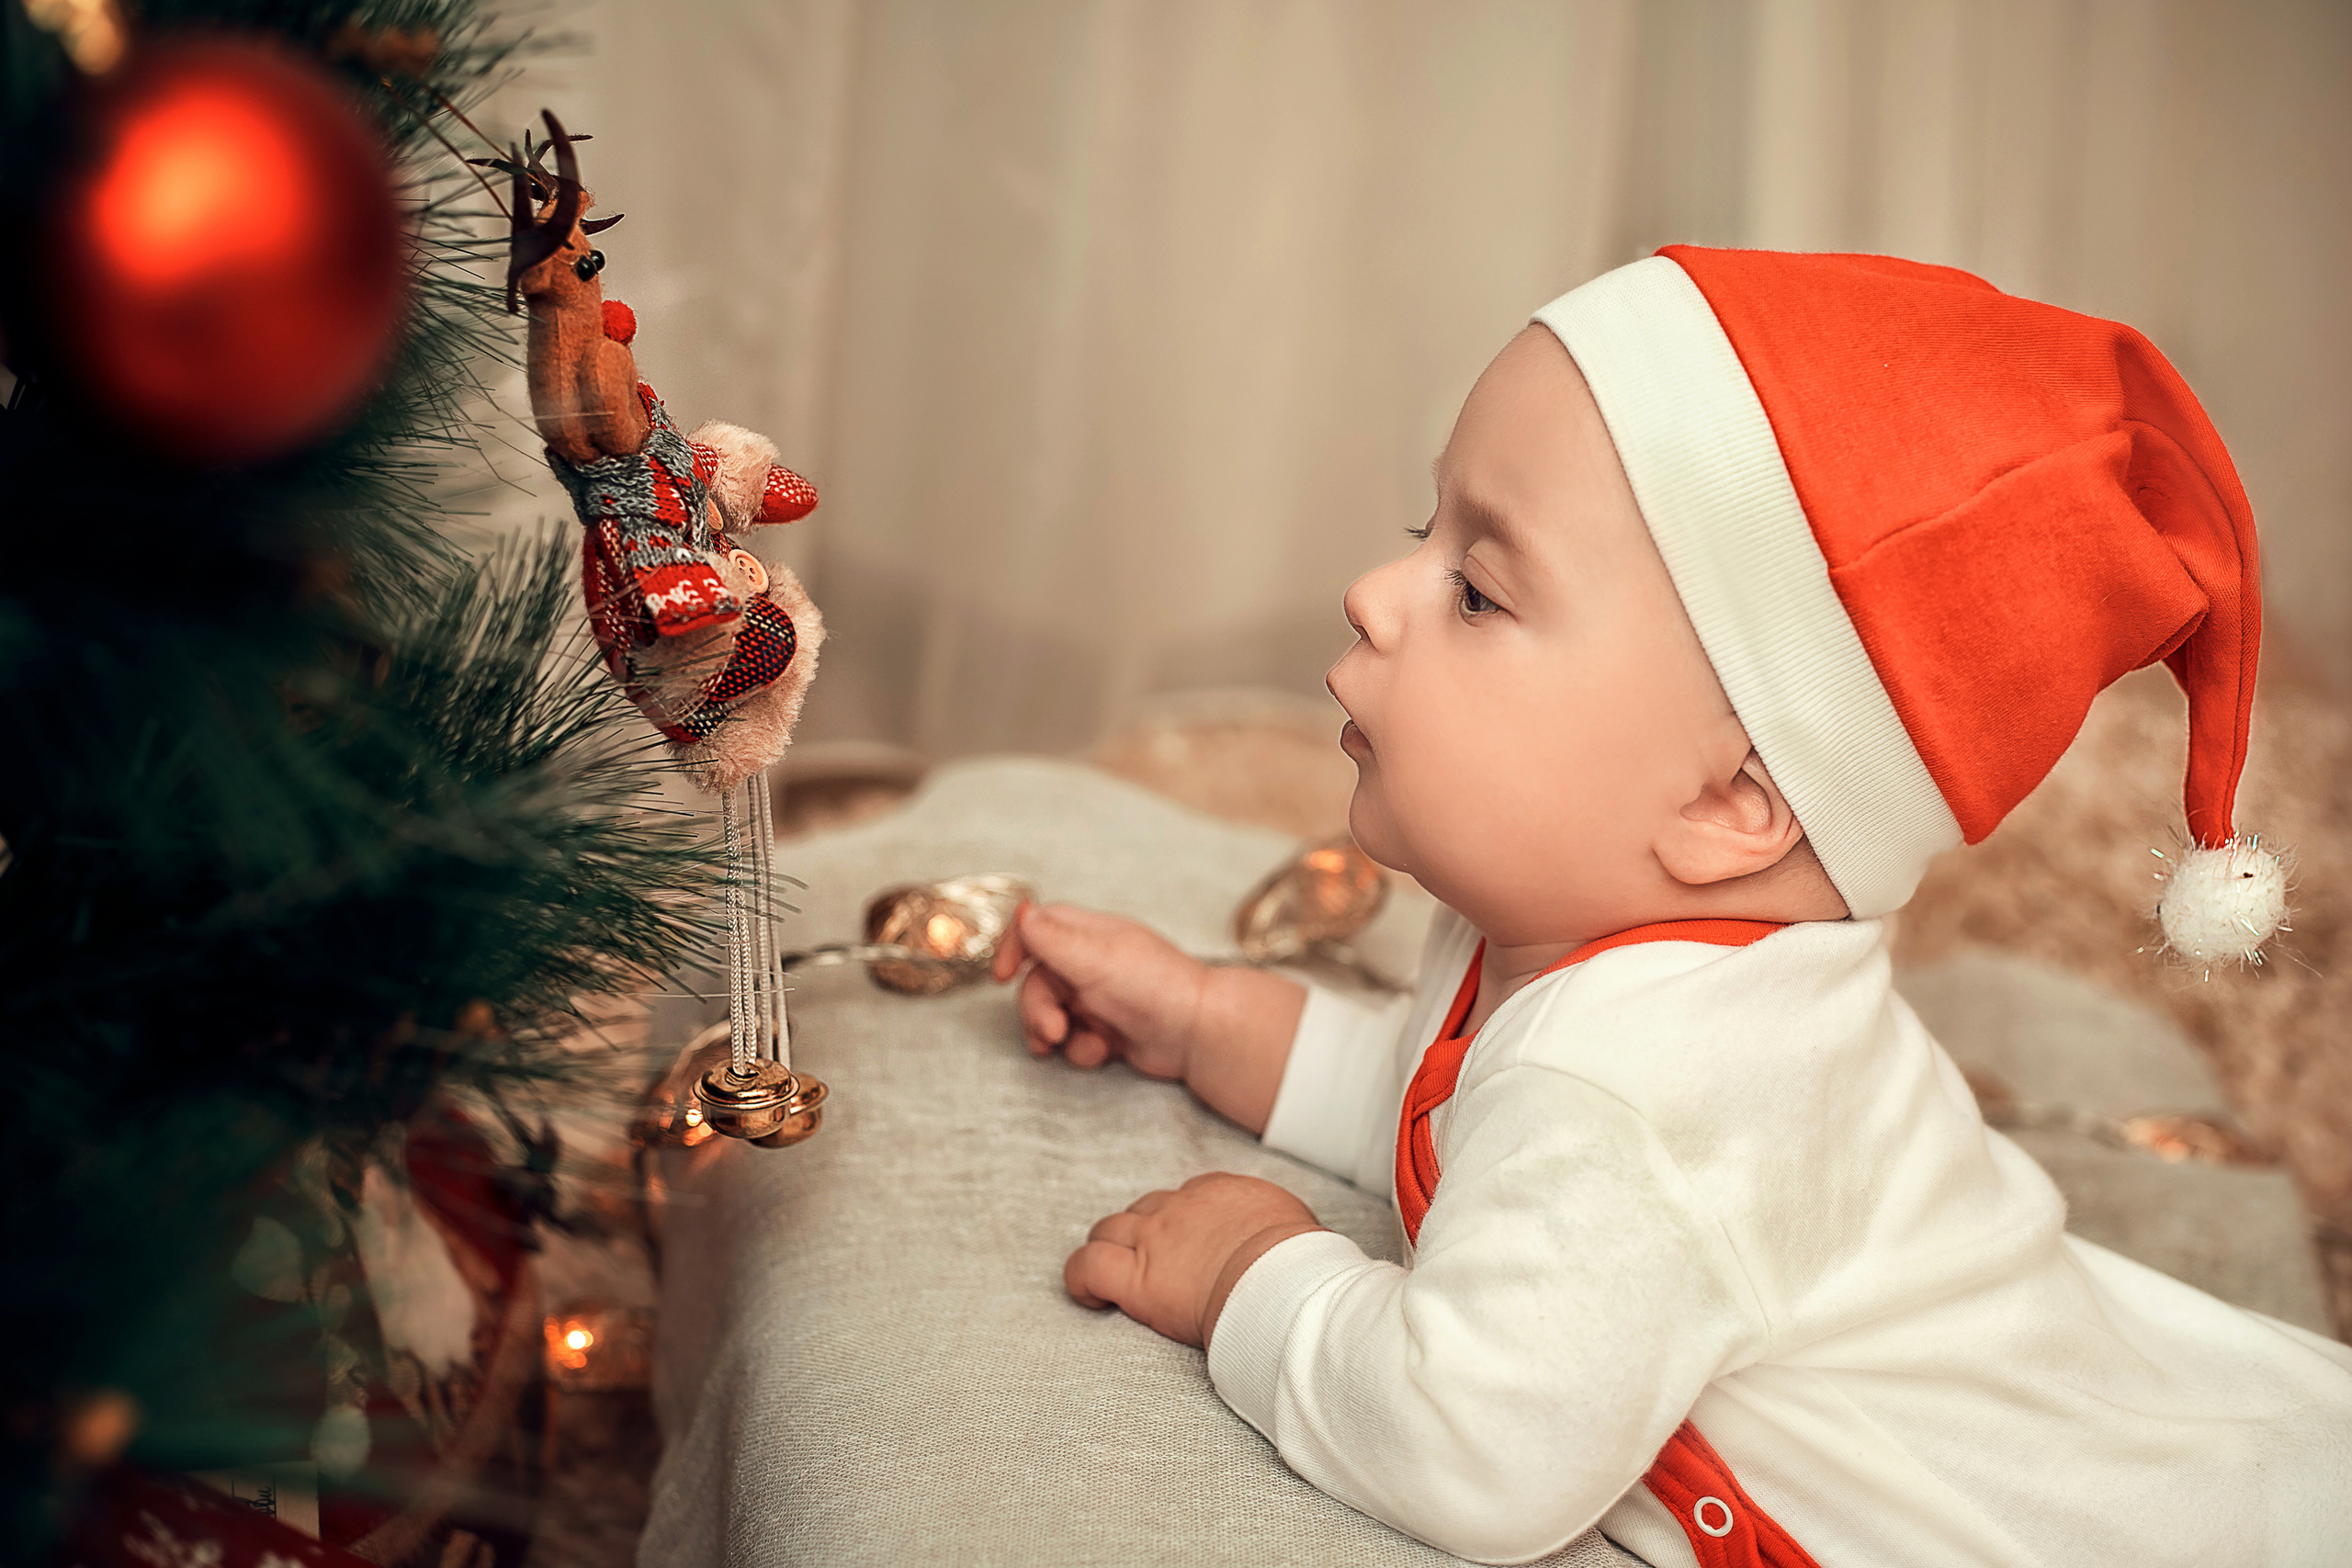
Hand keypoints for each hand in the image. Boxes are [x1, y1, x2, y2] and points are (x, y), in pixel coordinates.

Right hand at [992, 903, 1209, 1081]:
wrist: (1198, 1034)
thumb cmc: (1154, 987)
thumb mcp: (1096, 958)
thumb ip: (1054, 939)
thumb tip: (1022, 910)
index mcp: (1090, 936)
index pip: (1039, 928)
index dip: (1015, 948)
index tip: (1001, 976)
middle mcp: (1093, 964)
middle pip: (1038, 981)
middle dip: (1037, 1009)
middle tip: (1052, 1031)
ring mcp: (1100, 999)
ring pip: (1052, 1015)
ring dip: (1055, 1034)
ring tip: (1072, 1044)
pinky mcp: (1108, 1031)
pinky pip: (1074, 1041)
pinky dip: (1082, 1049)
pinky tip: (1103, 1052)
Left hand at [1065, 1173, 1320, 1348]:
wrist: (1284, 1282)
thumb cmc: (1302, 1263)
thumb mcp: (1296, 1227)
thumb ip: (1276, 1228)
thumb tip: (1287, 1246)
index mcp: (1220, 1192)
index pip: (1186, 1198)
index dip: (1181, 1225)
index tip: (1191, 1251)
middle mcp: (1180, 1207)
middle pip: (1143, 1209)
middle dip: (1141, 1234)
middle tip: (1153, 1268)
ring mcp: (1153, 1239)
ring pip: (1107, 1230)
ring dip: (1109, 1252)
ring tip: (1115, 1282)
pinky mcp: (1135, 1278)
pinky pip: (1087, 1266)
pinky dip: (1080, 1280)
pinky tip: (1091, 1298)